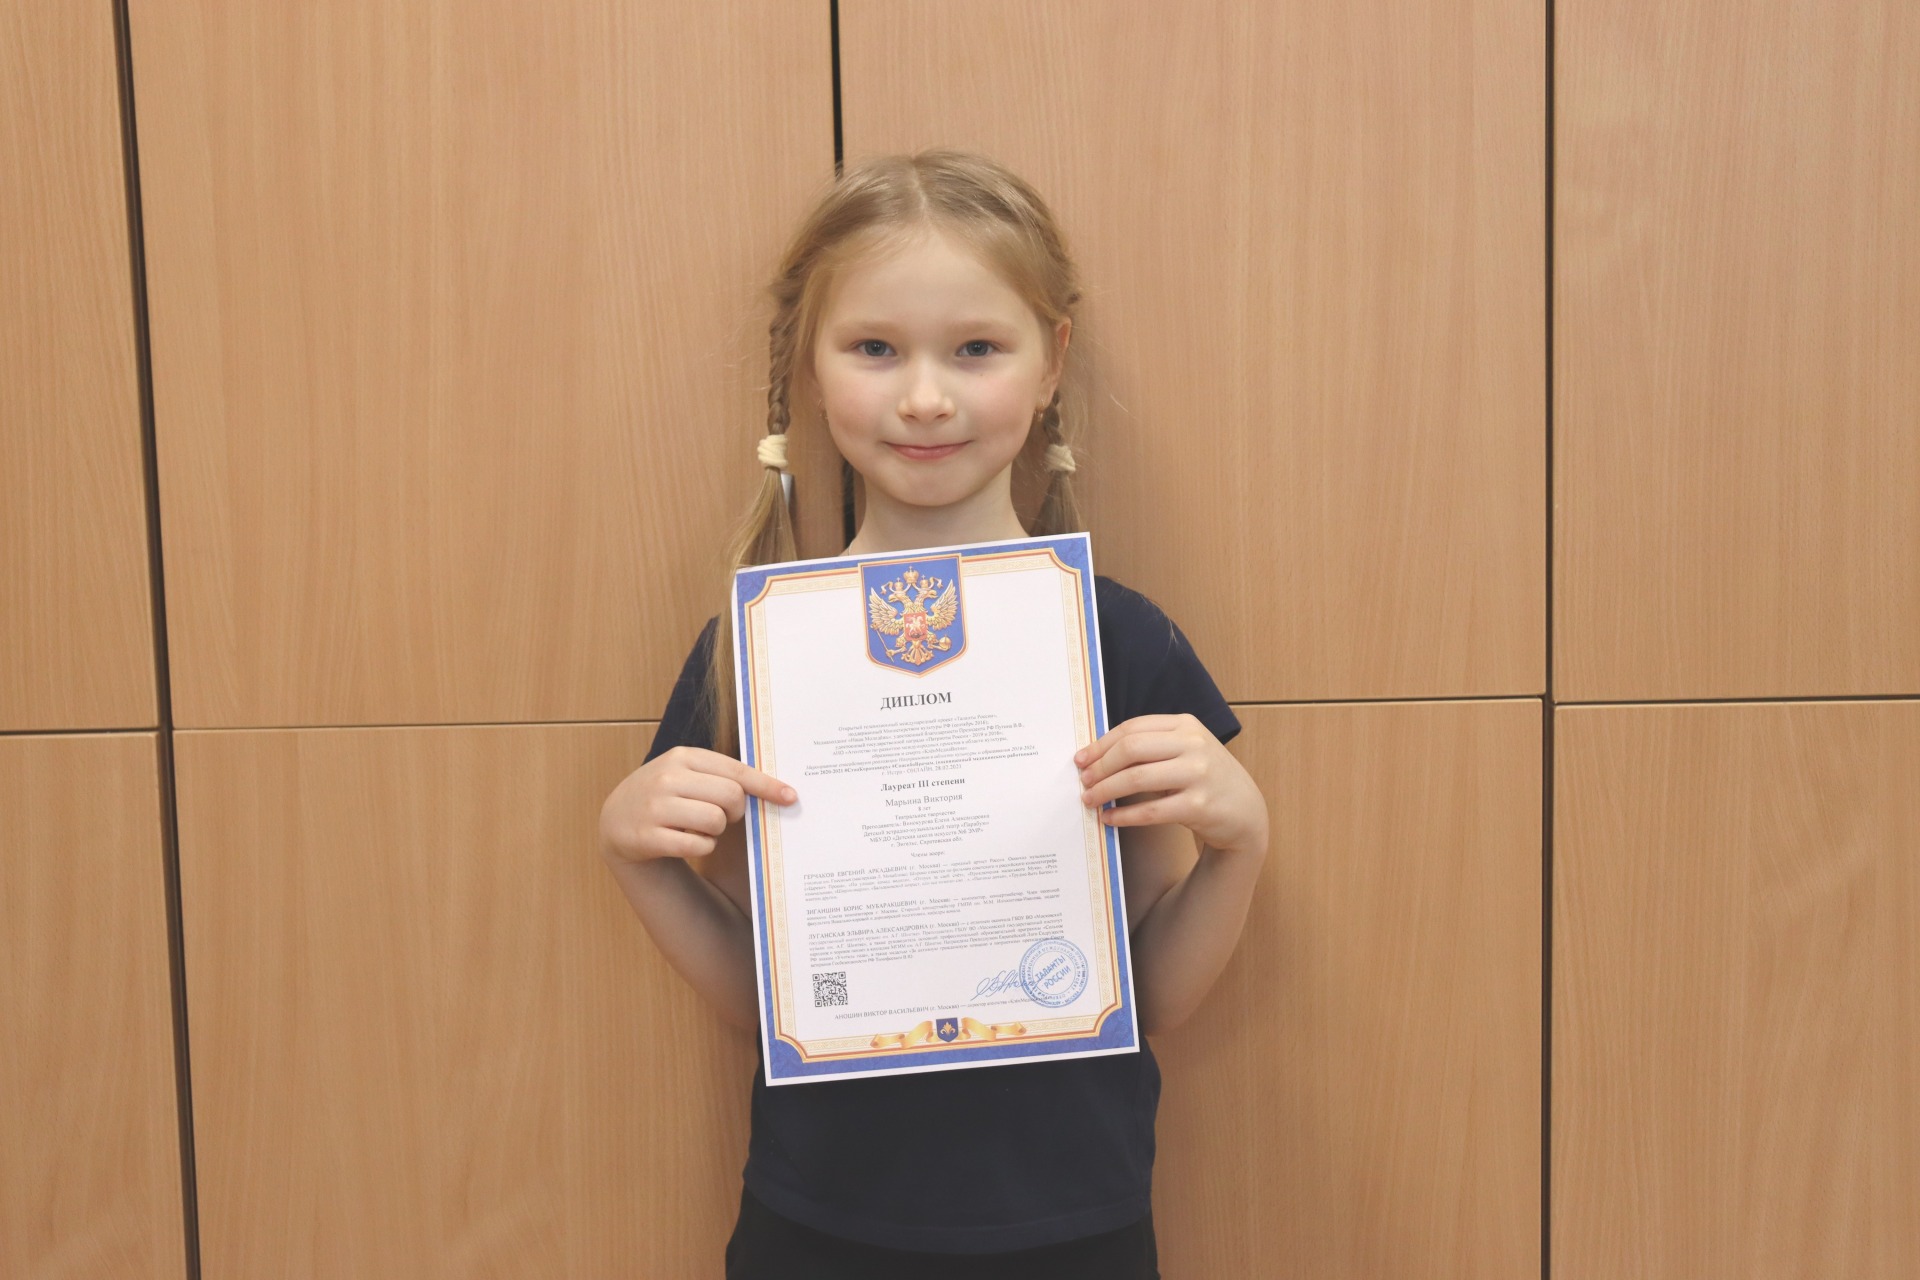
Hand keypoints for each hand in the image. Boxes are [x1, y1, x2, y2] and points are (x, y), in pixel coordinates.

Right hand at [600, 745, 796, 865]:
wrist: (617, 819)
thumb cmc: (666, 795)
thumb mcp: (687, 774)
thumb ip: (721, 776)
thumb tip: (774, 788)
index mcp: (683, 757)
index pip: (736, 770)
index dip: (766, 785)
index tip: (790, 796)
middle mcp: (668, 778)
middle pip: (731, 797)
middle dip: (735, 812)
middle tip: (723, 816)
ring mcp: (656, 807)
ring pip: (715, 821)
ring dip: (716, 831)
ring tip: (699, 827)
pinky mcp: (648, 836)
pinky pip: (697, 845)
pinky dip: (701, 847)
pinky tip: (685, 841)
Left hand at [1075, 714, 1267, 858]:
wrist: (1245, 811)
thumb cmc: (1205, 779)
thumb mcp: (1186, 750)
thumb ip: (1152, 746)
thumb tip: (1097, 757)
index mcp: (1186, 725)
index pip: (1132, 728)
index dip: (1101, 744)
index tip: (1081, 759)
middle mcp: (1194, 745)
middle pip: (1131, 749)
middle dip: (1100, 766)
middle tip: (1084, 781)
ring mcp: (1198, 774)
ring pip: (1137, 778)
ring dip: (1106, 791)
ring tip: (1090, 800)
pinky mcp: (1199, 805)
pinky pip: (1150, 811)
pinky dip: (1124, 815)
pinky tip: (1110, 818)